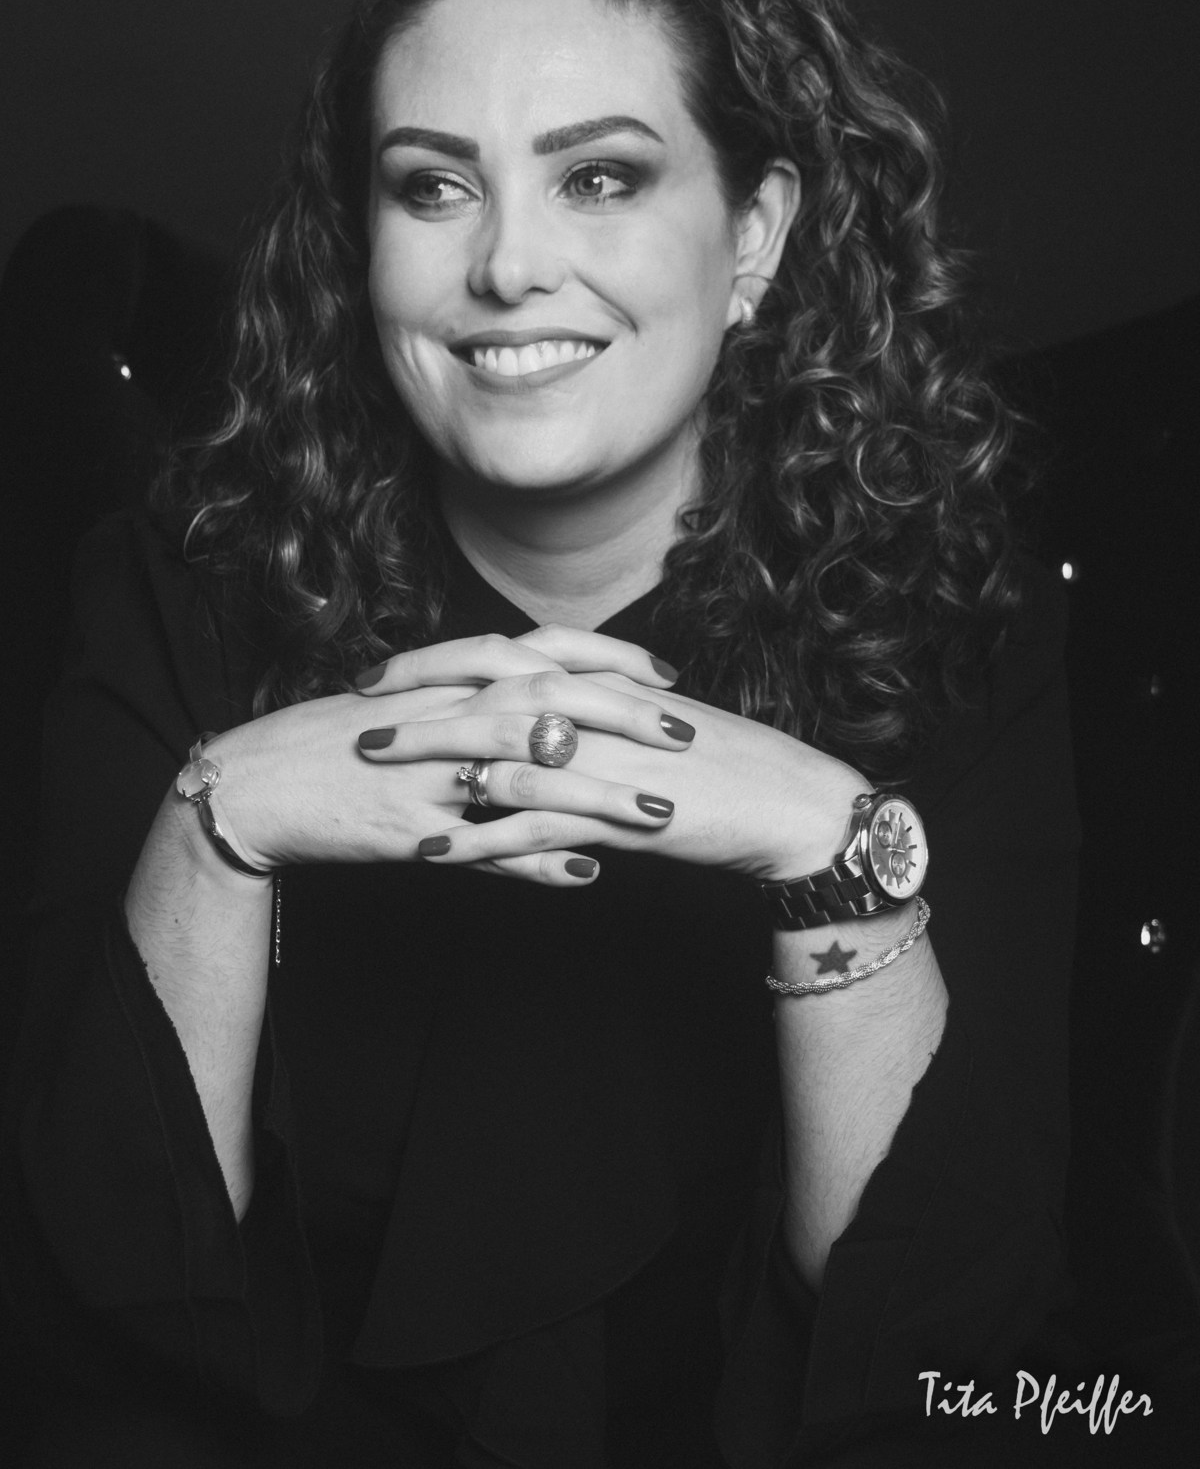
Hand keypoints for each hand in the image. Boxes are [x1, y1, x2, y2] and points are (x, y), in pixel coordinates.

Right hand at [199, 631, 691, 884]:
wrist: (257, 785)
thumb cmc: (339, 746)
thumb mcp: (413, 710)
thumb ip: (476, 702)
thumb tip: (545, 708)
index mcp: (448, 680)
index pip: (544, 654)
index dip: (612, 662)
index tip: (668, 677)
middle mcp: (444, 714)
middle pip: (548, 702)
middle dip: (625, 716)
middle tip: (686, 735)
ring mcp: (426, 771)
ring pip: (527, 774)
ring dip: (600, 793)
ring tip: (659, 813)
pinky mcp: (408, 828)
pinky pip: (483, 846)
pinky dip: (537, 859)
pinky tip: (587, 873)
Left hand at [362, 667, 868, 883]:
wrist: (790, 803)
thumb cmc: (726, 764)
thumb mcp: (654, 720)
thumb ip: (597, 707)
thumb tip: (543, 705)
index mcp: (603, 682)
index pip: (504, 657)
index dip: (437, 663)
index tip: (385, 673)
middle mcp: (599, 711)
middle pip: (489, 697)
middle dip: (418, 706)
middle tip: (357, 720)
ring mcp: (607, 761)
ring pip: (502, 757)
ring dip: (433, 767)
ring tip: (378, 778)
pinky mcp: (617, 815)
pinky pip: (534, 827)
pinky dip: (479, 840)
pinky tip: (435, 853)